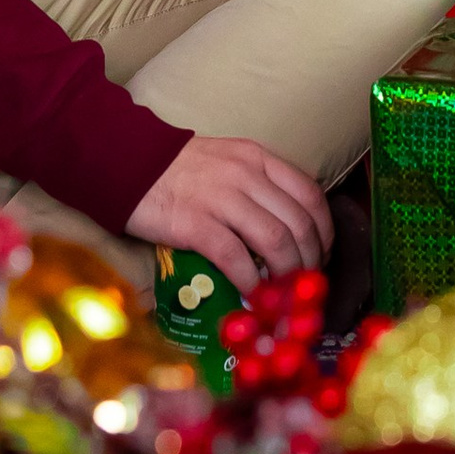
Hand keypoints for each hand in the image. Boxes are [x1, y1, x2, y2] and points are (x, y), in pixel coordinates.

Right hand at [128, 132, 331, 285]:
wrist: (129, 164)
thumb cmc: (180, 169)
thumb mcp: (229, 162)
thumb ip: (258, 186)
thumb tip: (287, 230)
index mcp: (258, 158)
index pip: (310, 194)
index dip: (324, 231)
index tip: (323, 254)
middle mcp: (246, 175)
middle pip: (298, 223)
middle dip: (311, 260)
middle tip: (306, 283)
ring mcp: (221, 198)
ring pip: (275, 241)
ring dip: (287, 274)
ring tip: (284, 294)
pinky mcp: (195, 223)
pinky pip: (236, 258)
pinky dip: (251, 281)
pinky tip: (253, 295)